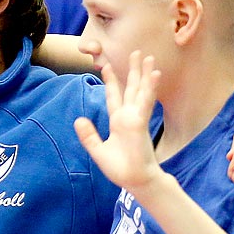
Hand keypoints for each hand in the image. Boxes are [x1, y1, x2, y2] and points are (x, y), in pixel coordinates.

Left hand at [74, 52, 162, 192]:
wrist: (134, 180)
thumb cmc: (120, 169)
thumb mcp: (98, 151)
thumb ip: (89, 136)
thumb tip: (78, 119)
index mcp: (118, 121)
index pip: (114, 96)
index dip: (111, 81)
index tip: (106, 66)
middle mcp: (128, 116)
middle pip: (130, 88)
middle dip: (132, 71)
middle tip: (136, 53)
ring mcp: (136, 118)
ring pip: (140, 91)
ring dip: (144, 74)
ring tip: (148, 57)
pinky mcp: (141, 123)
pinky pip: (145, 102)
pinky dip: (149, 88)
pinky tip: (154, 74)